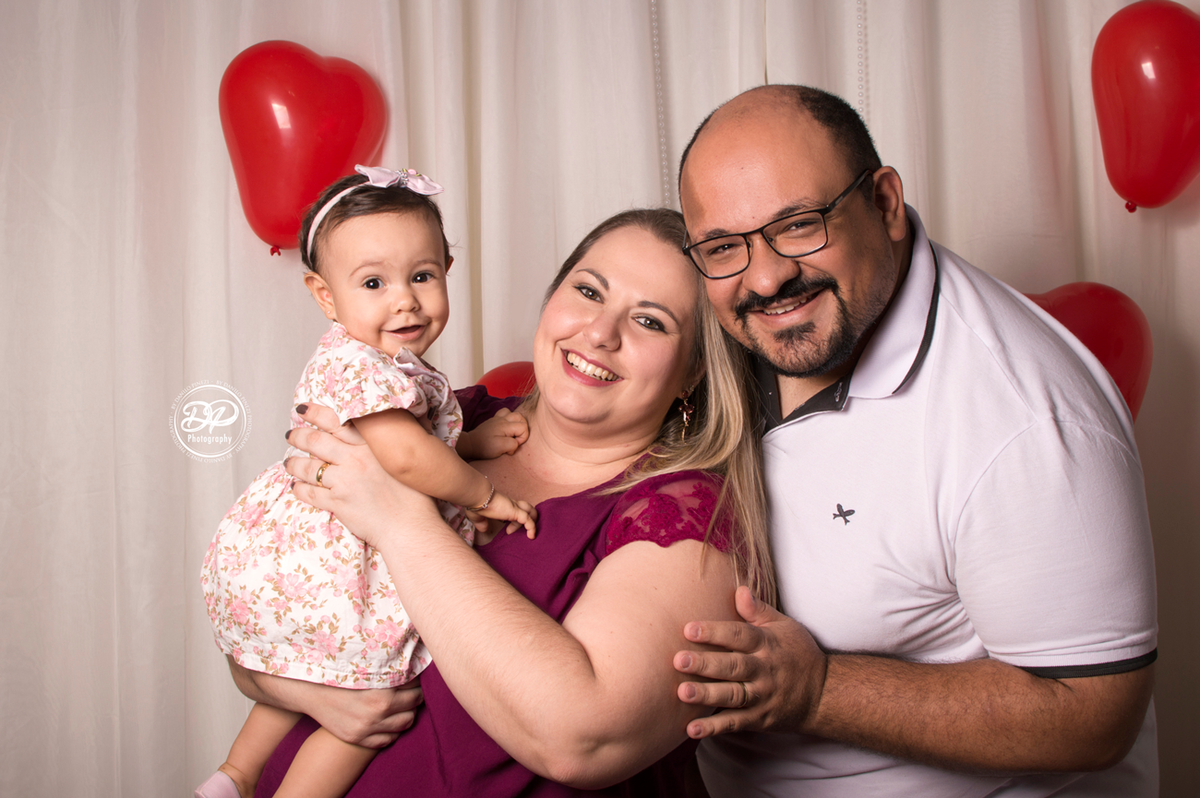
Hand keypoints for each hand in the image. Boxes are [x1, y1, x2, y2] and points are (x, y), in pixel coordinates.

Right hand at [228, 657, 422, 747]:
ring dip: (407, 712)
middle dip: (415, 695)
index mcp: (381, 692)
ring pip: (405, 724)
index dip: (416, 678)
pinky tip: (388, 718)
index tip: (413, 671)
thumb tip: (413, 637)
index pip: (415, 687)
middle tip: (409, 686)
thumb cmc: (337, 668)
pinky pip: (387, 740)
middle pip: (414, 706)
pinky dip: (391, 730)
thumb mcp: (364, 659)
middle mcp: (377, 713)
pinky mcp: (358, 738)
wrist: (307, 689)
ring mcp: (367, 728)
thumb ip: (389, 656)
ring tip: (401, 701)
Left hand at [285, 403, 443, 548]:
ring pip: (308, 467)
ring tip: (289, 462)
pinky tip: (296, 487)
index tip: (302, 408)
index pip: (336, 421)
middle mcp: (354, 459)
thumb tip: (394, 423)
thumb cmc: (415, 495)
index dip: (315, 412)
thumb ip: (395, 439)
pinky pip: (310, 493)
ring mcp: (344, 481)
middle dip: (298, 436)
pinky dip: (299, 489)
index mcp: (371, 444)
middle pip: (315, 441)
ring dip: (294, 463)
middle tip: (291, 434)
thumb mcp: (409, 457)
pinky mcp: (337, 502)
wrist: (411, 526)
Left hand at [458, 409, 529, 459]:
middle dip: (522, 428)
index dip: (522, 437)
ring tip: (512, 432)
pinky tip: (505, 427)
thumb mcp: (501, 448)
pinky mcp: (493, 421)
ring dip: (516, 422)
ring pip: (513, 413)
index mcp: (505, 425)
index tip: (513, 445)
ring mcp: (497, 418)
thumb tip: (516, 443)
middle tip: (515, 438)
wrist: (470, 444)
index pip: (524, 427)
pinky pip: (504, 413)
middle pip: (521, 417)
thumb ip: (513, 444)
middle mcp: (502, 419)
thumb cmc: (485, 447)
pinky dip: (508, 419)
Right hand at [468, 490, 538, 538]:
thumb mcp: (477, 516)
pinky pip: (529, 520)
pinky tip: (531, 536)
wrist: (477, 496)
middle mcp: (511, 504)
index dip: (515, 522)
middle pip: (527, 509)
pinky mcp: (515, 511)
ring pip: (532, 511)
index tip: (508, 531)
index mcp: (504, 505)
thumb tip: (483, 529)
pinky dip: (532, 528)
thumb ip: (481, 522)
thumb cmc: (475, 504)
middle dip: (525, 522)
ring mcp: (514, 507)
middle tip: (511, 531)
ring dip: (533, 523)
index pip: (517, 510)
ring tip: (530, 535)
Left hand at [674, 585, 827, 738]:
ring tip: (682, 692)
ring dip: (706, 695)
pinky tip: (692, 729)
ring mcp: (762, 696)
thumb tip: (740, 590)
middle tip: (679, 660)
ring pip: (732, 696)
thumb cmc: (799, 653)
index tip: (689, 629)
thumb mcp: (785, 626)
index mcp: (767, 644)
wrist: (823, 694)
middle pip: (732, 666)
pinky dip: (714, 727)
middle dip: (705, 664)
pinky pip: (735, 723)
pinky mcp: (760, 719)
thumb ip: (759, 610)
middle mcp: (764, 670)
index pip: (739, 636)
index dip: (714, 632)